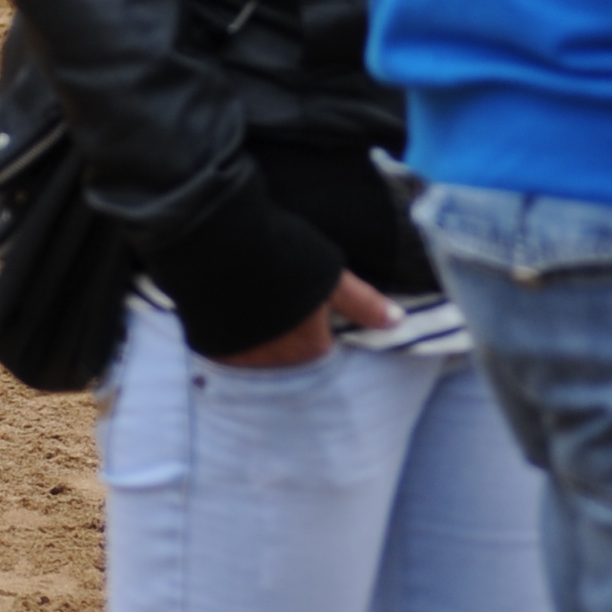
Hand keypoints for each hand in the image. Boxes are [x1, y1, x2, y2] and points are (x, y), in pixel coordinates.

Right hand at [222, 269, 396, 368]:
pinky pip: (230, 350)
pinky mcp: (213, 347)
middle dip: (288, 337)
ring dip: (261, 339)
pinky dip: (234, 337)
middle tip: (282, 304)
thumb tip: (398, 322)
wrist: (220, 247)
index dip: (319, 327)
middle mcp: (277, 364)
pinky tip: (231, 309)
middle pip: (289, 356)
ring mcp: (242, 359)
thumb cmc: (285, 262)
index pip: (322, 349)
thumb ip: (364, 304)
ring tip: (256, 305)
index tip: (310, 306)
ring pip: (259, 354)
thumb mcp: (332, 279)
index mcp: (310, 351)